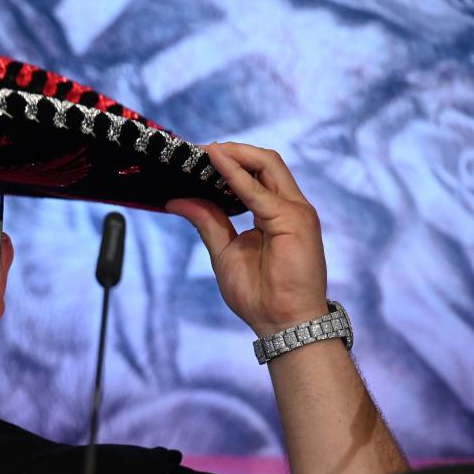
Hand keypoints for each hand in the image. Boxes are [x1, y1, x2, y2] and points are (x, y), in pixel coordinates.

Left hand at [166, 142, 327, 336]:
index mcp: (275, 213)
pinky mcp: (294, 221)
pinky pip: (259, 192)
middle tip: (197, 149)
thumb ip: (207, 222)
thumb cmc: (260, 294)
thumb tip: (178, 200)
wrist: (283, 323)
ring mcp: (295, 211)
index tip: (196, 157)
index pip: (256, 174)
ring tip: (204, 150)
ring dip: (234, 154)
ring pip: (267, 165)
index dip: (228, 161)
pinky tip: (215, 163)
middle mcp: (289, 207)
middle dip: (231, 150)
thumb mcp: (224, 251)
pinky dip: (235, 175)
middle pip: (264, 162)